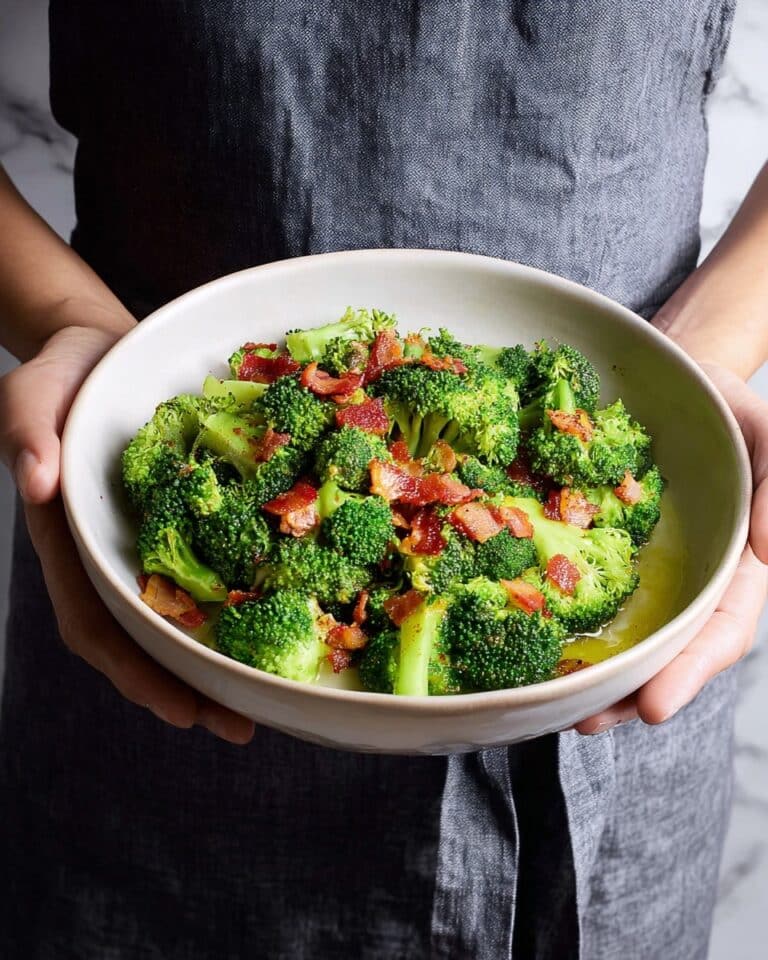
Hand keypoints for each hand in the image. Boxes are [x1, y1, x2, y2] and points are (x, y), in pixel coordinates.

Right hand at [0, 321, 254, 743]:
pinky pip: (208, 569)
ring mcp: (148, 541)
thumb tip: (36, 481)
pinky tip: (275, 617)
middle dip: (187, 687)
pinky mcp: (184, 519)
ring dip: (216, 659)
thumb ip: (25, 432)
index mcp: (71, 541)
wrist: (101, 348)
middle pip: (144, 639)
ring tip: (267, 696)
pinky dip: (234, 601)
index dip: (135, 672)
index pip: (96, 624)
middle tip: (242, 725)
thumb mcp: (31, 391)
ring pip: (179, 614)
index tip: (181, 710)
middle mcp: (111, 554)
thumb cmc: (62, 373)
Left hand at [576, 363, 767, 733]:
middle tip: (586, 719)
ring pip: (620, 632)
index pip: (720, 629)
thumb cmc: (728, 409)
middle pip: (663, 649)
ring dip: (591, 674)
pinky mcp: (598, 546)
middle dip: (628, 692)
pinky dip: (560, 619)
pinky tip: (528, 642)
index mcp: (735, 565)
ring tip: (552, 706)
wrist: (677, 377)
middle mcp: (685, 578)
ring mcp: (640, 567)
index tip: (653, 707)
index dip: (691, 671)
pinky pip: (580, 587)